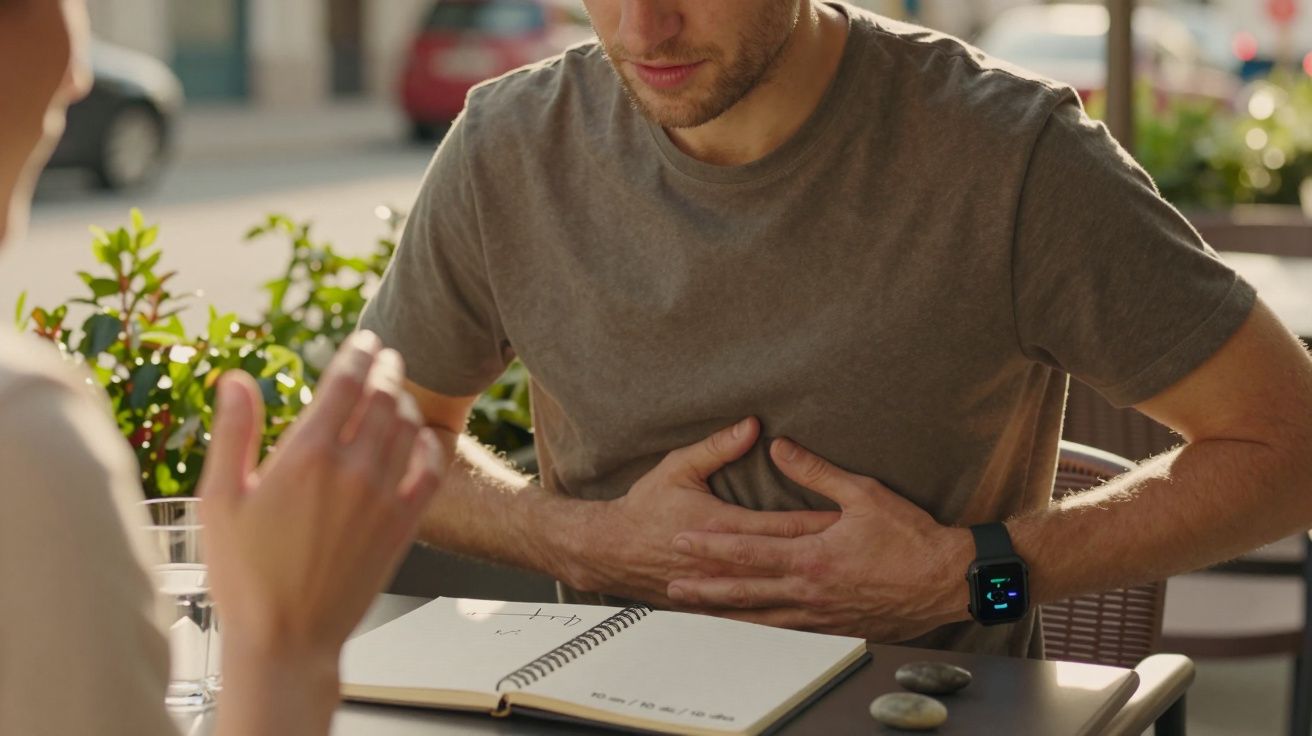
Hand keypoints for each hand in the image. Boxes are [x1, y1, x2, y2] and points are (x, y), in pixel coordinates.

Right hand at [199, 332, 443, 660]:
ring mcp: (383, 496)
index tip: (363, 340)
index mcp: (306, 455)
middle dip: (386, 367)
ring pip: (407, 426)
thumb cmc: (245, 575)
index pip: (345, 381)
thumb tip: (236, 378)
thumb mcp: (220, 498)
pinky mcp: (403, 524)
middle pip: (382, 396)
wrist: (286, 638)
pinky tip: (423, 436)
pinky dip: (430, 444)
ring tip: (398, 389)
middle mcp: (352, 469)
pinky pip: (430, 470)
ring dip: (405, 399)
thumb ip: (234, 432)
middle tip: (386, 355)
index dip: (357, 352)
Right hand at [562, 418, 840, 606]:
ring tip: (849, 587)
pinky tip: (809, 617)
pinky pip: (756, 613)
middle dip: (827, 555)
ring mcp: (722, 587)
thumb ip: (717, 447)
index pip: (782, 526)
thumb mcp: (678, 468)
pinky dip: (783, 613)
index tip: (850, 519)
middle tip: (865, 553)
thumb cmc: (646, 507)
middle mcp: (727, 562)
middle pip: (788, 560)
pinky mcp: (715, 603)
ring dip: (810, 588)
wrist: (614, 550)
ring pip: (778, 592)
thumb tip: (752, 426)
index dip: (819, 523)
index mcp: (723, 527)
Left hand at [665, 438, 972, 641]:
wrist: (947, 581)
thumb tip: (778, 447)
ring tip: (698, 612)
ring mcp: (822, 616)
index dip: (711, 547)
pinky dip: (762, 631)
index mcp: (812, 557)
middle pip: (745, 591)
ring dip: (727, 614)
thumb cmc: (910, 536)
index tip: (681, 541)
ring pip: (762, 619)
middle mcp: (810, 591)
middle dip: (705, 588)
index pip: (748, 551)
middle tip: (672, 585)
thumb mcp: (863, 493)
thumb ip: (815, 471)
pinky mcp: (836, 628)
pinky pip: (789, 633)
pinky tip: (748, 630)